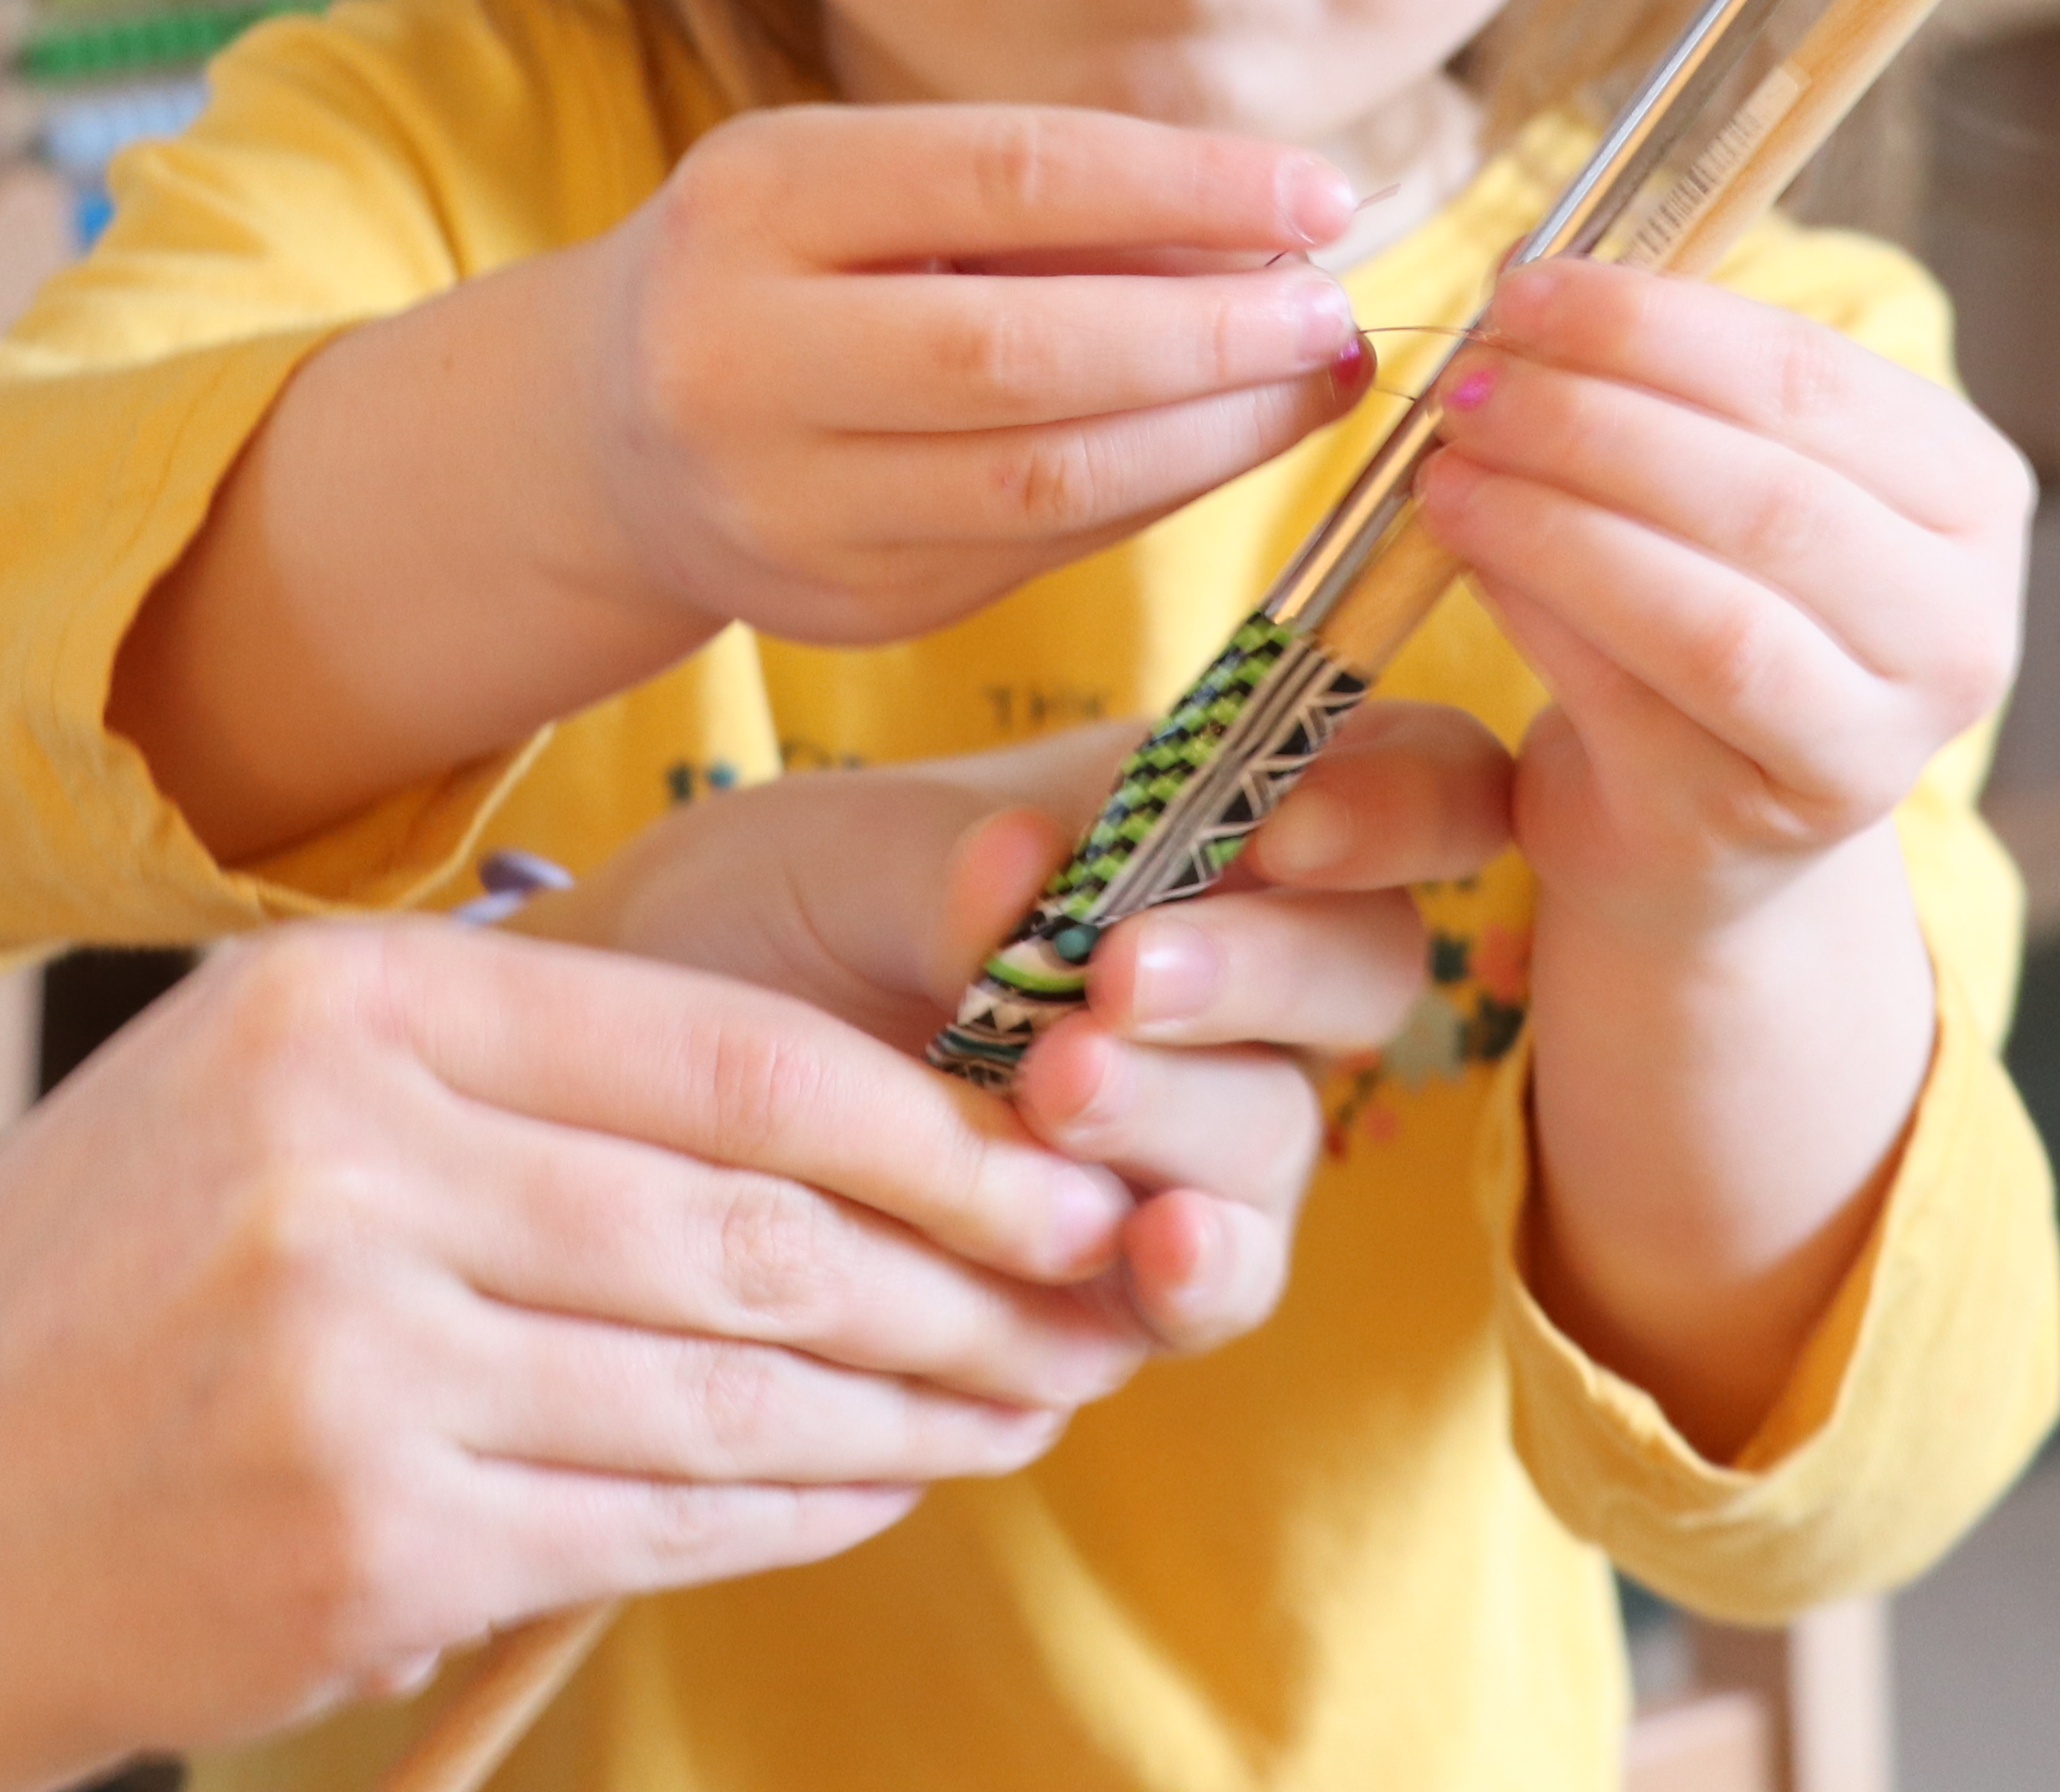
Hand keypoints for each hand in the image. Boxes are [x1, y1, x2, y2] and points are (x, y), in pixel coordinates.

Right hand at [0, 922, 1156, 1791]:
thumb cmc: (64, 1316)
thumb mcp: (253, 1108)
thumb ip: (505, 1088)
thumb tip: (822, 1120)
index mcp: (341, 1009)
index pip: (734, 1052)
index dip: (937, 1122)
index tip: (1064, 1162)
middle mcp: (347, 1160)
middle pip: (761, 1224)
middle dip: (969, 1274)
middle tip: (1098, 1298)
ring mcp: (350, 1359)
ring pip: (732, 1386)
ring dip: (914, 1403)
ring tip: (1026, 1397)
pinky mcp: (361, 1540)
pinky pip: (654, 1519)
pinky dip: (798, 1508)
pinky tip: (879, 1486)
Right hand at [118, 101, 1384, 868]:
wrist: (604, 429)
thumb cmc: (785, 268)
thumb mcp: (864, 182)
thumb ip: (1042, 200)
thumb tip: (1278, 230)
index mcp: (758, 198)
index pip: (1012, 179)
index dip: (1185, 191)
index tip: (1319, 197)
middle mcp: (741, 354)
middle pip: (1027, 354)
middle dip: (1215, 335)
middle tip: (1334, 313)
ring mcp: (781, 502)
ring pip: (1045, 480)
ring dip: (1213, 433)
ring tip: (1310, 379)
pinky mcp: (839, 606)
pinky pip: (1034, 551)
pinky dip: (1153, 495)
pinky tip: (1223, 445)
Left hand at [544, 699, 1515, 1351]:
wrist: (644, 1069)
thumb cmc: (775, 912)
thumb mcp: (837, 852)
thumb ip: (946, 863)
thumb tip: (1027, 878)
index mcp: (1212, 819)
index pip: (1415, 779)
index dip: (1403, 798)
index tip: (1290, 826)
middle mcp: (1240, 979)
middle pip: (1366, 967)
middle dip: (1256, 973)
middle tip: (1118, 979)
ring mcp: (1202, 1130)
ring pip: (1283, 1127)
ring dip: (1184, 1112)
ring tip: (1053, 1090)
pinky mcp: (1137, 1269)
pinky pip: (1221, 1279)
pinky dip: (1197, 1267)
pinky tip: (1143, 1250)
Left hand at [1416, 260, 2029, 942]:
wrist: (1705, 824)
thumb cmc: (1720, 609)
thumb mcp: (1739, 482)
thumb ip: (1678, 391)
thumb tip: (1537, 300)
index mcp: (1970, 496)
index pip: (1809, 378)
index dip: (1651, 325)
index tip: (1521, 288)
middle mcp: (1957, 629)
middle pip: (1766, 496)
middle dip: (1592, 421)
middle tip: (1467, 381)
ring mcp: (1872, 747)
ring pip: (1713, 617)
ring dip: (1557, 524)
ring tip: (1451, 471)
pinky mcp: (1757, 826)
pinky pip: (1636, 702)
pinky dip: (1540, 615)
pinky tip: (1470, 559)